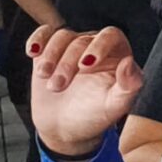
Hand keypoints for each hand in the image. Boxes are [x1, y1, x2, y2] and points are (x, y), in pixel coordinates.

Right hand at [27, 26, 144, 153]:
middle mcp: (95, 47)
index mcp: (117, 55)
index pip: (111, 35)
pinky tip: (32, 52)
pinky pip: (43, 34)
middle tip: (58, 86)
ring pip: (61, 36)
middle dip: (66, 63)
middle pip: (81, 40)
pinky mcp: (49, 51)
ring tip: (45, 76)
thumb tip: (128, 62)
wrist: (64, 127)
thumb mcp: (114, 106)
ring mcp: (71, 48)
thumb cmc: (94, 116)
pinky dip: (37, 40)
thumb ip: (129, 85)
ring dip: (50, 56)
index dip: (98, 46)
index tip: (84, 66)